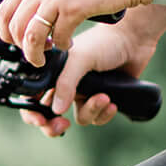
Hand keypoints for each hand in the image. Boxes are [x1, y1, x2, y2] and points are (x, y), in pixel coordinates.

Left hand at [0, 0, 154, 67]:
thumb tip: (34, 10)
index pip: (5, 9)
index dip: (6, 32)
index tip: (17, 42)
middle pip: (15, 26)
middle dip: (22, 47)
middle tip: (34, 55)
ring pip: (31, 36)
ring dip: (36, 53)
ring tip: (45, 58)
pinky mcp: (74, 8)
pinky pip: (58, 37)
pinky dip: (62, 46)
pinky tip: (70, 45)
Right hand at [25, 15, 165, 137]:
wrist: (133, 40)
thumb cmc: (103, 43)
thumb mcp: (80, 59)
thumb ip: (66, 83)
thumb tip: (56, 110)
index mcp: (54, 73)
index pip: (33, 98)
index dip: (32, 113)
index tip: (41, 120)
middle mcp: (66, 85)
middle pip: (51, 116)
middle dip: (54, 125)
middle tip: (62, 125)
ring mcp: (84, 93)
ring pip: (80, 117)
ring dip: (91, 111)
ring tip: (104, 98)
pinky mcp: (102, 99)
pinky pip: (98, 118)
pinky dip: (104, 114)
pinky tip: (112, 102)